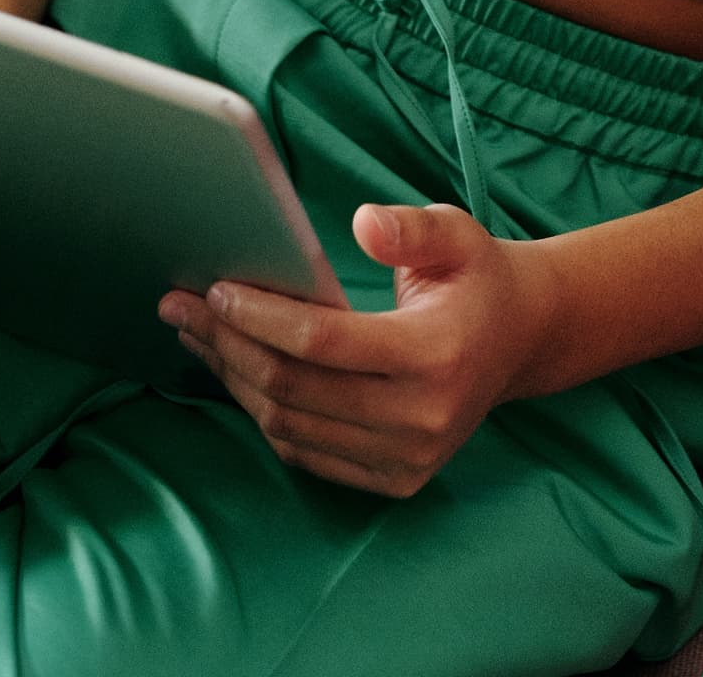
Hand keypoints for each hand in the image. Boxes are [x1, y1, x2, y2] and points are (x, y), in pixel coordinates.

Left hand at [160, 203, 553, 497]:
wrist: (522, 340)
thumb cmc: (478, 278)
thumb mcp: (458, 234)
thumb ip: (410, 229)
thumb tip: (362, 223)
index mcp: (436, 353)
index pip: (324, 342)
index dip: (260, 316)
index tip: (216, 287)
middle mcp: (423, 418)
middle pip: (294, 388)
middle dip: (227, 344)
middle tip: (180, 306)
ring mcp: (408, 458)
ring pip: (289, 425)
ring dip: (233, 380)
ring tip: (197, 335)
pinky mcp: (395, 479)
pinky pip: (306, 452)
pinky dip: (263, 414)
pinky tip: (237, 373)